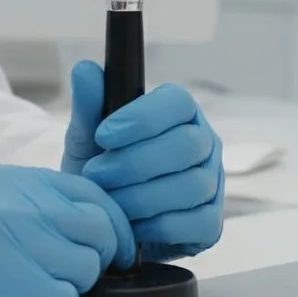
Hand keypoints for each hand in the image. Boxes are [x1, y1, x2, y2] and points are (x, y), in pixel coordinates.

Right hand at [0, 165, 134, 296]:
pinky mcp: (14, 286)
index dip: (111, 220)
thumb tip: (76, 216)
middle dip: (99, 253)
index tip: (112, 242)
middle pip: (98, 227)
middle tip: (82, 270)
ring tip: (41, 286)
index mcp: (11, 180)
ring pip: (86, 266)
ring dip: (73, 283)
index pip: (89, 191)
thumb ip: (26, 200)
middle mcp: (18, 204)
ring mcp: (17, 243)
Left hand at [62, 61, 223, 263]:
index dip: (142, 118)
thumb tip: (85, 69)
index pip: (177, 102)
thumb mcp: (87, 138)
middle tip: (96, 175)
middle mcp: (203, 144)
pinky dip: (159, 227)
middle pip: (186, 146)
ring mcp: (212, 183)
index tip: (103, 135)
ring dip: (142, 197)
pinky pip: (197, 223)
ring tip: (109, 203)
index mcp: (179, 114)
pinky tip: (132, 227)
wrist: (104, 221)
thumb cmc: (101, 170)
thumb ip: (89, 106)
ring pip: (191, 186)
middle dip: (135, 163)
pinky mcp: (211, 222)